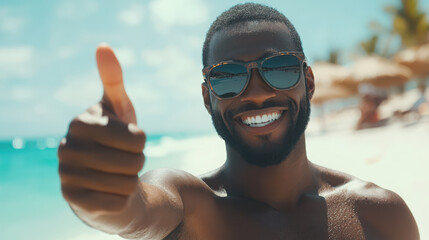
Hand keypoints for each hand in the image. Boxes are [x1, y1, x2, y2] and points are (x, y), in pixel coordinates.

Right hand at [58, 44, 145, 214]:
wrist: (104, 177)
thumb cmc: (115, 140)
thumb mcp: (119, 109)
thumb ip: (113, 81)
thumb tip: (103, 46)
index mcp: (81, 122)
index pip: (136, 138)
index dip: (141, 142)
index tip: (128, 140)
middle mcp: (68, 148)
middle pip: (134, 161)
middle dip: (137, 162)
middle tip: (124, 160)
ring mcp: (67, 175)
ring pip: (127, 183)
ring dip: (130, 180)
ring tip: (116, 174)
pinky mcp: (73, 200)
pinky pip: (117, 201)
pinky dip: (122, 197)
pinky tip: (109, 191)